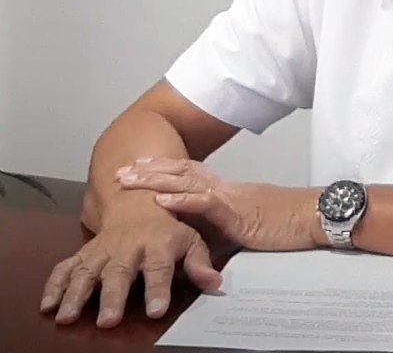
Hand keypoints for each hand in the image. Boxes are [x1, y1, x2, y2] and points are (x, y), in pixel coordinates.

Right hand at [41, 193, 220, 327]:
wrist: (139, 201)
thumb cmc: (169, 228)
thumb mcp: (190, 239)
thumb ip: (200, 262)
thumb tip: (215, 283)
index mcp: (158, 243)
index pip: (160, 267)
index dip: (158, 288)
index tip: (156, 309)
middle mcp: (128, 246)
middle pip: (120, 272)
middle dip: (113, 296)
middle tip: (108, 320)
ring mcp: (103, 249)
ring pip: (88, 270)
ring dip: (76, 293)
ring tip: (67, 317)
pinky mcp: (84, 253)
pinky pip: (65, 267)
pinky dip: (54, 284)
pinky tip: (47, 305)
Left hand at [116, 157, 319, 252]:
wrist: (313, 217)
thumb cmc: (286, 224)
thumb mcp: (247, 226)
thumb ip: (222, 230)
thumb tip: (198, 242)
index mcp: (228, 191)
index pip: (191, 173)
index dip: (165, 168)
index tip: (140, 165)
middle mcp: (225, 188)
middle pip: (182, 171)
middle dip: (150, 170)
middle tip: (122, 170)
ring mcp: (230, 197)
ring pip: (187, 181)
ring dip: (155, 179)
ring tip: (131, 179)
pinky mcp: (237, 212)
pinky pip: (205, 203)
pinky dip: (181, 200)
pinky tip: (161, 199)